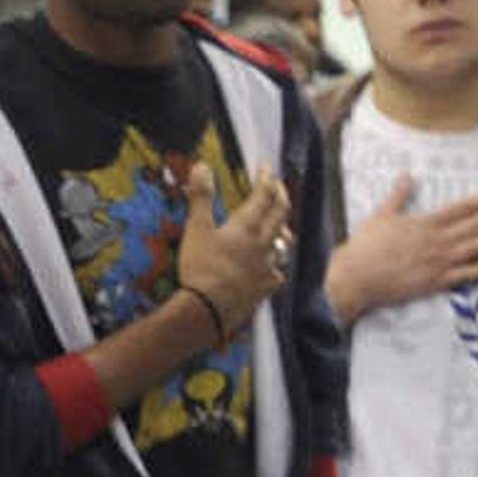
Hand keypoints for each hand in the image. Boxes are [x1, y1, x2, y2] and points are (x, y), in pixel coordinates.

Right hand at [175, 160, 293, 338]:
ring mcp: (266, 267)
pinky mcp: (264, 289)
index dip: (266, 178)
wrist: (208, 310)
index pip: (263, 195)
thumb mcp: (196, 230)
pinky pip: (275, 275)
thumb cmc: (201, 267)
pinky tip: (272, 271)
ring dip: (282, 232)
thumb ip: (201, 198)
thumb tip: (202, 166)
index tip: (265, 166)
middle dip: (280, 196)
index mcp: (246, 226)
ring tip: (281, 228)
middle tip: (278, 187)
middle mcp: (263, 243)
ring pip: (282, 244)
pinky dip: (275, 268)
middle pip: (280, 214)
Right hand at [327, 176, 477, 318]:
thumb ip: (398, 196)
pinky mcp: (433, 282)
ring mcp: (438, 262)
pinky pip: (463, 275)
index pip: (464, 207)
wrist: (355, 278)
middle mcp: (438, 240)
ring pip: (477, 247)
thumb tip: (407, 175)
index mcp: (426, 222)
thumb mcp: (380, 216)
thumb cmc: (365, 247)